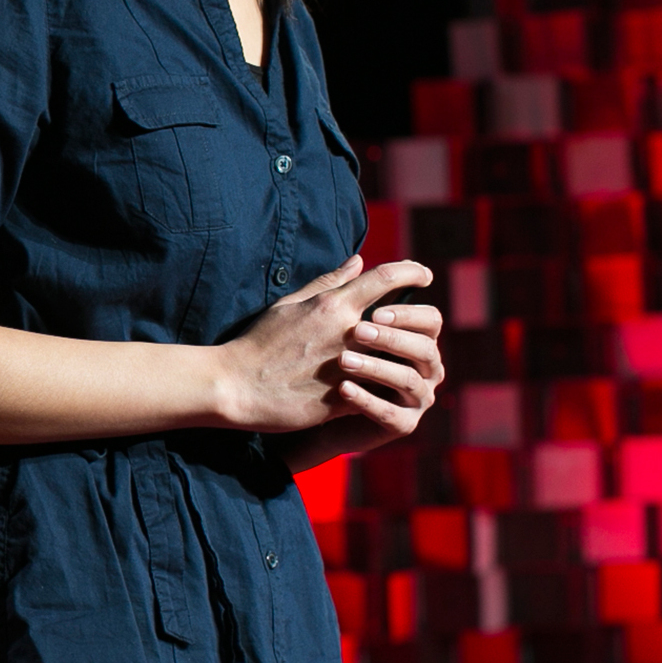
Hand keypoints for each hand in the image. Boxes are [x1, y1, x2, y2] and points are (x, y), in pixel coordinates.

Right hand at [218, 255, 445, 436]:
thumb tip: (358, 261)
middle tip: (426, 322)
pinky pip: (376, 394)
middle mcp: (345, 334)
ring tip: (409, 359)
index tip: (425, 275)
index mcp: (333, 306)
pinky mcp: (342, 400)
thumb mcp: (290, 304)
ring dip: (404, 359)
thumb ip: (327, 283)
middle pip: (402, 322)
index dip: (412, 272)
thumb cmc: (260, 342)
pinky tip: (386, 389)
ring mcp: (346, 369)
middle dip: (418, 322)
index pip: (385, 279)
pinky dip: (384, 390)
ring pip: (395, 362)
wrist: (235, 386)